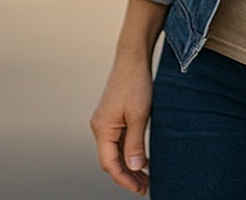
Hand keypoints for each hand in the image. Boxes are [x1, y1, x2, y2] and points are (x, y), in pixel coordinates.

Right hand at [91, 56, 153, 193]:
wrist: (133, 59)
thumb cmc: (135, 83)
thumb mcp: (140, 116)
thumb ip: (135, 143)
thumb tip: (133, 167)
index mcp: (102, 128)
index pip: (109, 163)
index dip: (123, 179)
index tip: (139, 189)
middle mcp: (100, 127)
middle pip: (111, 160)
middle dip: (127, 176)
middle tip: (145, 187)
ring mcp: (106, 122)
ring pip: (115, 151)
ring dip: (129, 165)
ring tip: (145, 178)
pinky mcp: (114, 117)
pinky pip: (120, 141)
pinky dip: (130, 152)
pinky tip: (142, 159)